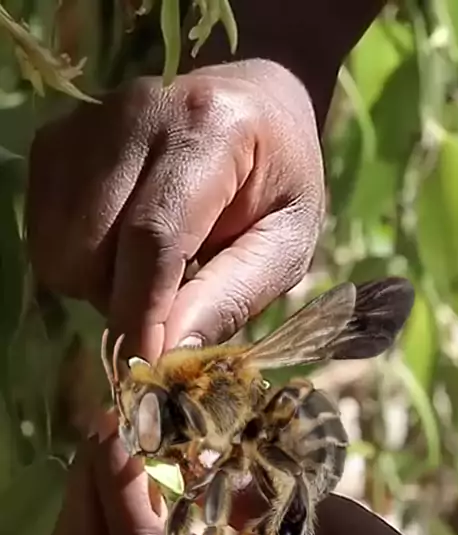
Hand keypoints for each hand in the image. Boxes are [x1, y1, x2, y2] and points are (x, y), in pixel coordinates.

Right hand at [26, 59, 322, 360]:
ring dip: (96, 283)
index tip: (145, 373)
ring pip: (58, 247)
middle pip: (91, 248)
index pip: (154, 236)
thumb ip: (233, 296)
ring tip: (146, 267)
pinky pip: (43, 232)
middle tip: (168, 298)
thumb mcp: (285, 245)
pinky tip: (118, 245)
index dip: (142, 314)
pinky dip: (76, 260)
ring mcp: (86, 123)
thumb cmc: (279, 184)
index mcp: (208, 131)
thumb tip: (169, 356)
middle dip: (122, 301)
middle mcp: (135, 113)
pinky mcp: (56, 140)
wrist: (254, 108)